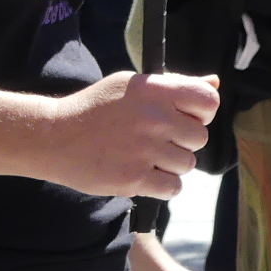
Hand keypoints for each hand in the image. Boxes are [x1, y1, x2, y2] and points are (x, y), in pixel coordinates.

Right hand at [41, 73, 219, 200]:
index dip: (202, 112)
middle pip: (199, 137)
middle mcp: (154, 118)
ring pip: (188, 164)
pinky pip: (174, 187)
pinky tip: (144, 173)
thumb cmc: (96, 109)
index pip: (208, 101)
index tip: (184, 118)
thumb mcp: (132, 85)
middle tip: (157, 140)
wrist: (54, 137)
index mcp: (155, 90)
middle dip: (183, 141)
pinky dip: (163, 185)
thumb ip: (175, 85)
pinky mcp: (135, 178)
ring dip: (171, 164)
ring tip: (146, 156)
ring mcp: (145, 149)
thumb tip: (215, 83)